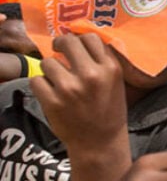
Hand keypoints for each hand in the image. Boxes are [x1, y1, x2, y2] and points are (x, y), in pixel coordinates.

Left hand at [30, 33, 125, 152]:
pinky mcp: (53, 101)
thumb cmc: (109, 111)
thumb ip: (103, 62)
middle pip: (67, 43)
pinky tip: (50, 92)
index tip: (75, 47)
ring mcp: (70, 88)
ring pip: (48, 62)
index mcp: (110, 69)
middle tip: (59, 51)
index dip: (80, 40)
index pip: (90, 38)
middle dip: (60, 45)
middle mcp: (91, 75)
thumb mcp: (116, 83)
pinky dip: (41, 85)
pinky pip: (37, 80)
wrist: (100, 143)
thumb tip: (82, 40)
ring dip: (50, 69)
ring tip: (57, 80)